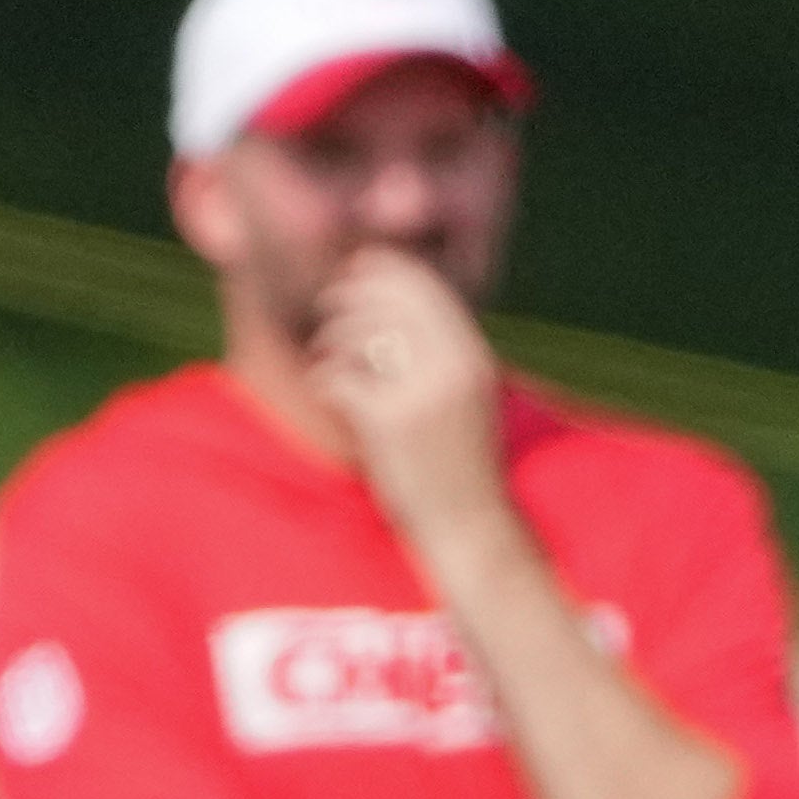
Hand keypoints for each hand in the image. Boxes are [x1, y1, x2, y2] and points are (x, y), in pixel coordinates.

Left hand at [305, 246, 519, 557]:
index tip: (357, 273)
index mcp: (473, 356)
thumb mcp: (468, 400)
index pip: (425, 288)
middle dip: (349, 298)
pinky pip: (341, 378)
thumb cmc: (461, 467)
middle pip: (389, 301)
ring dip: (332, 339)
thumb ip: (444, 356)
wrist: (470, 527)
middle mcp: (452, 366)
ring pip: (361, 334)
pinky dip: (325, 380)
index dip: (384, 272)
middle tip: (326, 310)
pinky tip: (325, 390)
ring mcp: (421, 393)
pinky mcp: (389, 424)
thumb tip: (399, 315)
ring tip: (325, 356)